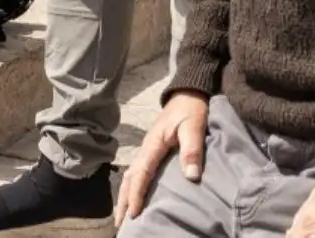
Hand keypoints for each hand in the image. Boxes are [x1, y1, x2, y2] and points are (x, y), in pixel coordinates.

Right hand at [115, 92, 207, 225]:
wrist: (187, 92)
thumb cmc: (191, 109)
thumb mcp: (194, 126)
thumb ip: (192, 149)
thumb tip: (191, 176)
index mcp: (154, 144)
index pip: (141, 173)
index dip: (136, 194)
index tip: (133, 213)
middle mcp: (147, 148)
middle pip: (129, 177)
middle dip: (123, 200)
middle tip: (119, 223)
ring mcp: (148, 148)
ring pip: (131, 175)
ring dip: (126, 195)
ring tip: (123, 216)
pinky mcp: (153, 149)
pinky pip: (138, 171)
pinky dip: (133, 186)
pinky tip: (135, 196)